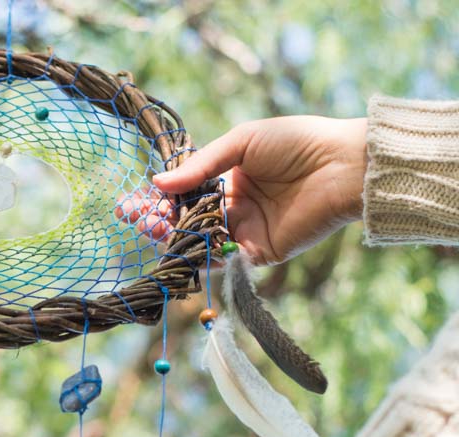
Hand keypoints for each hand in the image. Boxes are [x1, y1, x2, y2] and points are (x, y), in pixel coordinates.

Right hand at [118, 116, 367, 265]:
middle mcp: (233, 208)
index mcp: (228, 180)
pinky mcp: (259, 253)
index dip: (156, 202)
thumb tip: (158, 183)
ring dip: (176, 242)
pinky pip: (226, 261)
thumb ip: (201, 166)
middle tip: (140, 222)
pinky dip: (205, 259)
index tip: (129, 207)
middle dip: (159, 224)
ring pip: (201, 244)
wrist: (341, 165)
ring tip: (155, 233)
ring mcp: (245, 232)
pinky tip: (186, 249)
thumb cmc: (296, 142)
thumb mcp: (242, 143)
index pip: (183, 195)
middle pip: (186, 223)